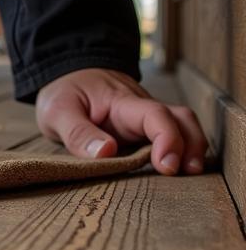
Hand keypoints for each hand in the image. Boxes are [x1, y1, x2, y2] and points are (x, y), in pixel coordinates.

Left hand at [35, 67, 207, 174]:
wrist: (68, 74)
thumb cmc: (64, 92)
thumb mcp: (57, 111)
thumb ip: (77, 132)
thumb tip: (105, 153)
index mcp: (121, 102)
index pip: (156, 114)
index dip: (168, 139)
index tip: (166, 165)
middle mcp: (141, 108)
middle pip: (182, 119)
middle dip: (191, 145)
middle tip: (188, 174)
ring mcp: (145, 118)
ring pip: (182, 126)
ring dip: (191, 149)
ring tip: (189, 176)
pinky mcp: (143, 128)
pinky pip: (171, 136)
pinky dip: (180, 151)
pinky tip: (176, 170)